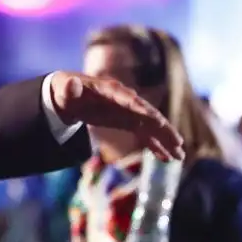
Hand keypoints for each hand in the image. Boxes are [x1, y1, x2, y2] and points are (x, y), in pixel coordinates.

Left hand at [46, 71, 183, 160]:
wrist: (68, 94)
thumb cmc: (66, 89)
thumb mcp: (63, 88)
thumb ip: (69, 88)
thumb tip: (71, 83)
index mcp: (110, 89)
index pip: (129, 99)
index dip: (142, 110)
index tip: (157, 121)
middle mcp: (125, 100)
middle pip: (148, 114)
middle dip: (162, 129)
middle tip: (178, 142)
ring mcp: (128, 111)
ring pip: (151, 127)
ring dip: (165, 140)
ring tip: (178, 156)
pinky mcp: (127, 121)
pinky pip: (144, 134)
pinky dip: (155, 146)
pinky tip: (166, 158)